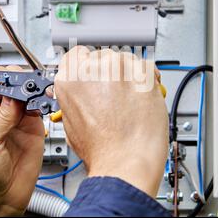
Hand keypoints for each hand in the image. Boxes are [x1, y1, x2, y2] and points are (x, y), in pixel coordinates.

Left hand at [0, 66, 44, 216]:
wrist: (1, 197)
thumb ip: (0, 118)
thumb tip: (13, 94)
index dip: (3, 77)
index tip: (14, 79)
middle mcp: (0, 111)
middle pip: (12, 84)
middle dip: (21, 81)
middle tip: (28, 87)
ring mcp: (18, 118)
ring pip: (27, 93)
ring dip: (34, 90)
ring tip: (37, 93)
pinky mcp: (34, 126)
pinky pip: (40, 107)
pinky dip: (44, 101)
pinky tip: (43, 102)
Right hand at [54, 47, 168, 197]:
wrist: (125, 162)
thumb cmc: (100, 150)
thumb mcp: (71, 122)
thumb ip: (74, 97)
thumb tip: (83, 91)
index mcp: (69, 79)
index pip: (78, 54)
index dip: (89, 66)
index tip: (97, 75)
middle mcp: (91, 68)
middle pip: (103, 57)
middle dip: (110, 74)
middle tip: (115, 97)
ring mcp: (118, 68)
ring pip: (126, 60)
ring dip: (129, 76)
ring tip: (130, 101)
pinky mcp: (142, 72)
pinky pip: (147, 68)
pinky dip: (148, 80)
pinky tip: (143, 97)